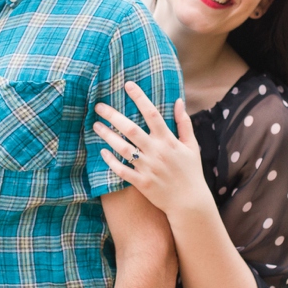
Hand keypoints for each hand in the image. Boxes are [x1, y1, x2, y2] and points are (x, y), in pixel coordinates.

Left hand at [94, 81, 209, 218]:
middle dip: (113, 116)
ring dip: (108, 136)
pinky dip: (111, 161)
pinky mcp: (141, 183)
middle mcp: (157, 152)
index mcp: (169, 141)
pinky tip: (102, 151)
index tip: (127, 85)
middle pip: (131, 129)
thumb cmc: (191, 172)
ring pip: (123, 148)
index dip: (139, 98)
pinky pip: (122, 170)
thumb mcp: (191, 145)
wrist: (189, 202)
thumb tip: (178, 101)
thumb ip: (184, 123)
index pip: (152, 113)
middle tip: (99, 106)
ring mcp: (148, 168)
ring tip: (96, 125)